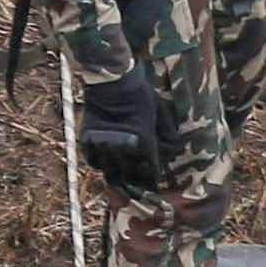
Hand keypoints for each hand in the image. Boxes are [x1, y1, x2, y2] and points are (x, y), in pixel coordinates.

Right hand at [73, 69, 161, 189]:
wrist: (111, 82)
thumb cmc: (139, 94)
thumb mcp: (160, 110)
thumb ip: (168, 132)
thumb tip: (177, 150)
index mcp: (145, 142)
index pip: (150, 171)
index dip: (152, 180)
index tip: (153, 184)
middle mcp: (124, 148)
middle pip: (130, 177)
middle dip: (136, 181)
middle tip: (138, 183)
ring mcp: (105, 146)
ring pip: (111, 173)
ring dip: (118, 176)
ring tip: (122, 176)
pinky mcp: (89, 142)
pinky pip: (95, 163)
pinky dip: (102, 165)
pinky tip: (107, 162)